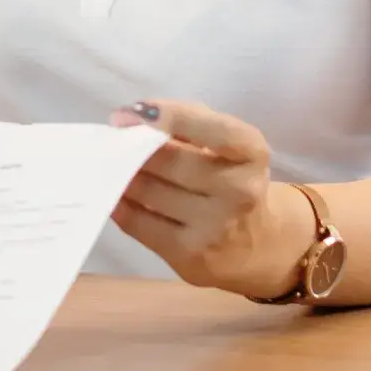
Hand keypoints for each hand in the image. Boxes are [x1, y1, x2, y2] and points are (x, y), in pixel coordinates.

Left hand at [109, 101, 316, 298]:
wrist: (259, 246)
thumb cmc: (233, 180)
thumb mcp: (228, 146)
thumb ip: (191, 124)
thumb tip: (133, 120)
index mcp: (252, 154)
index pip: (215, 130)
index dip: (170, 116)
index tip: (129, 113)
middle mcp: (240, 191)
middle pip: (170, 162)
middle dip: (133, 149)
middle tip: (113, 143)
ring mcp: (216, 227)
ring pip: (149, 192)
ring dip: (123, 176)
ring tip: (112, 166)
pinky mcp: (190, 256)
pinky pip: (139, 225)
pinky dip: (121, 206)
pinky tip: (116, 195)